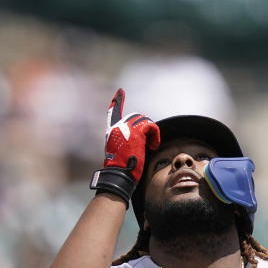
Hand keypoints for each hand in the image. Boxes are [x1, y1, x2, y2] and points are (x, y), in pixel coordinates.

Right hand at [89, 88, 160, 202]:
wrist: (120, 175)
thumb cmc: (124, 169)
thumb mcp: (124, 151)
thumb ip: (129, 140)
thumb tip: (142, 136)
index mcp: (112, 132)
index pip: (113, 113)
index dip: (117, 102)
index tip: (120, 92)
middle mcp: (117, 128)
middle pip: (137, 117)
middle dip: (147, 128)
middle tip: (150, 143)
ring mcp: (125, 129)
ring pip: (145, 121)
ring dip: (152, 133)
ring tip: (151, 145)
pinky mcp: (135, 133)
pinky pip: (151, 126)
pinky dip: (155, 135)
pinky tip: (153, 145)